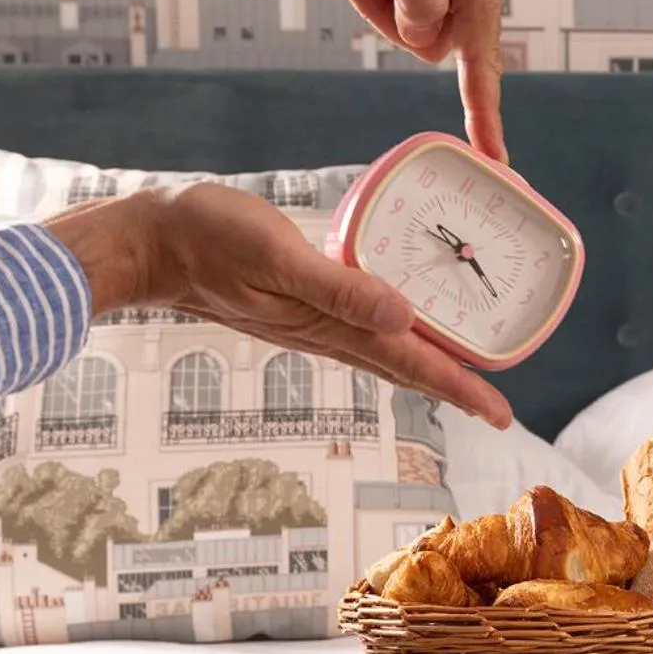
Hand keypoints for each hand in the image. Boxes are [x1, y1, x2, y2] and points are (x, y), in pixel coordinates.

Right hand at [45, 184, 511, 428]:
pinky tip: (396, 326)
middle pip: (403, 368)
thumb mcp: (277, 255)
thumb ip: (339, 288)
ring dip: (424, 367)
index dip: (461, 387)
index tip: (503, 414)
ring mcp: (308, 323)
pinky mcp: (294, 305)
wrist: (149, 242)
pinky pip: (357, 329)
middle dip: (453, 388)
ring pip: (381, 354)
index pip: (410, 362)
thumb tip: (402, 316)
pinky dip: (390, 336)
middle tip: (498, 410)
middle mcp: (324, 333)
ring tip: (462, 377)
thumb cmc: (207, 238)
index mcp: (329, 325)